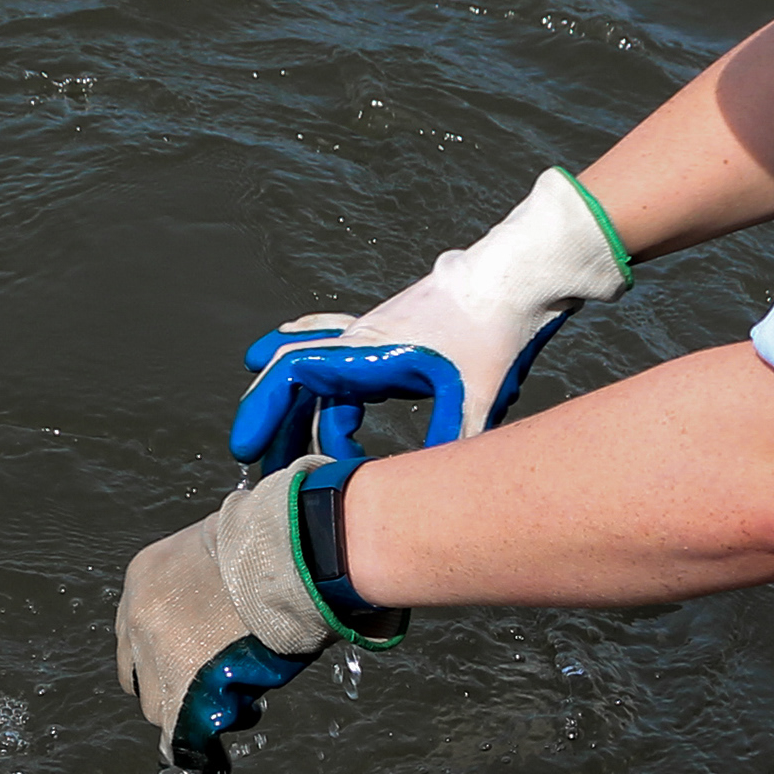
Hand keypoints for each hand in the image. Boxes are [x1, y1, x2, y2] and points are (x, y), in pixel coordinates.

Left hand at [114, 456, 401, 773]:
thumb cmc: (270, 550)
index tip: (188, 662)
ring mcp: (154, 651)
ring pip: (157, 706)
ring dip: (191, 711)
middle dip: (171, 685)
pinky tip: (215, 759)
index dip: (163, 652)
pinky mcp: (179, 684)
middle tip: (211, 689)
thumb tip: (224, 610)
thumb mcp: (217, 553)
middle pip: (139, 672)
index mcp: (143, 576)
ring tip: (236, 707)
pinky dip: (195, 747)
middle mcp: (136, 614)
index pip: (136, 629)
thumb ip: (205, 587)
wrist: (285, 555)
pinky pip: (177, 733)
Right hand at [229, 168, 628, 472]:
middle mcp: (358, 339)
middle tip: (255, 462)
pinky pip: (329, 342)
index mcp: (368, 351)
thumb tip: (431, 495)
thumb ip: (449, 443)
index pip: (291, 375)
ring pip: (310, 365)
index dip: (262, 412)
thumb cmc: (497, 331)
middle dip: (269, 421)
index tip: (255, 456)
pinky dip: (304, 356)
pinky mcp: (389, 333)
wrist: (519, 278)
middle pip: (291, 376)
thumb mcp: (477, 396)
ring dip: (289, 402)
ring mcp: (371, 333)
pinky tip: (284, 347)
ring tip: (273, 440)